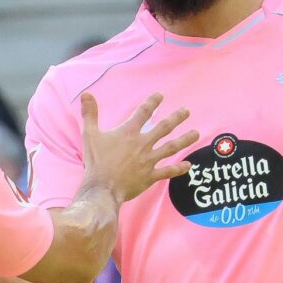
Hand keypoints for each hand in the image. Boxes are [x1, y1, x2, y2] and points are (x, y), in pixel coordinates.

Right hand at [80, 92, 198, 204]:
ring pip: (171, 148)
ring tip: (196, 134)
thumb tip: (86, 94)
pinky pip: (168, 171)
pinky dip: (179, 169)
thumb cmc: (96, 162)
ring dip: (184, 140)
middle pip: (164, 128)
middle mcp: (142, 144)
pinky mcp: (150, 176)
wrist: (102, 188)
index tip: (160, 96)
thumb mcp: (90, 135)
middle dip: (176, 118)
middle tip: (186, 111)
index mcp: (129, 132)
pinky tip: (189, 166)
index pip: (143, 112)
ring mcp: (148, 160)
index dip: (152, 102)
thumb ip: (90, 114)